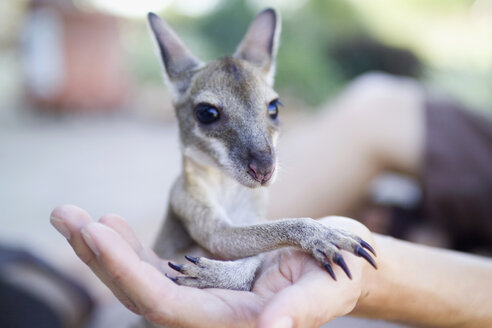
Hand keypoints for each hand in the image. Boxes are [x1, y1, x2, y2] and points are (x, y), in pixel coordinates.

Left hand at [50, 205, 376, 327]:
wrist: (341, 268)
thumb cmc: (336, 278)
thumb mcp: (325, 289)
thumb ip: (301, 311)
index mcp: (230, 323)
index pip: (163, 304)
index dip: (126, 272)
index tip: (95, 232)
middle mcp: (207, 315)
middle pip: (140, 292)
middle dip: (100, 256)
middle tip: (66, 216)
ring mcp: (203, 296)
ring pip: (141, 279)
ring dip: (106, 249)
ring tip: (76, 217)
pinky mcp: (206, 277)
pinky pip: (157, 266)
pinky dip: (130, 247)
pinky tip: (113, 225)